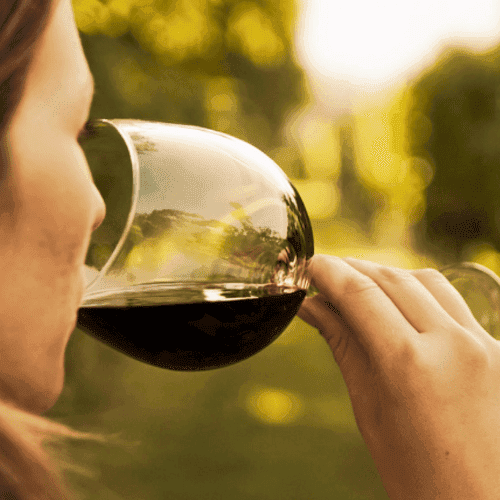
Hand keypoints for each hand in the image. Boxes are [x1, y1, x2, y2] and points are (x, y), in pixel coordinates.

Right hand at [297, 255, 499, 499]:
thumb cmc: (418, 476)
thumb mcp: (370, 410)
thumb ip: (344, 346)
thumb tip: (313, 307)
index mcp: (411, 367)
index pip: (360, 295)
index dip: (329, 272)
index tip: (310, 265)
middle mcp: (454, 346)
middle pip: (393, 279)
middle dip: (354, 269)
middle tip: (327, 273)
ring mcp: (485, 345)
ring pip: (427, 281)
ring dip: (388, 276)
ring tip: (360, 285)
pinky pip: (454, 304)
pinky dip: (420, 294)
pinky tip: (400, 306)